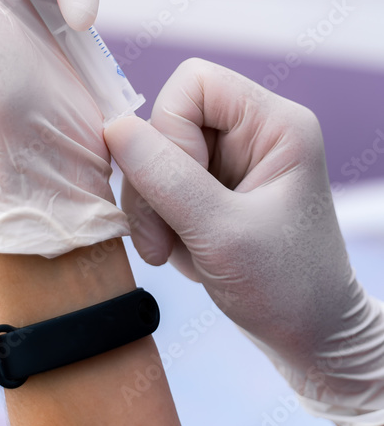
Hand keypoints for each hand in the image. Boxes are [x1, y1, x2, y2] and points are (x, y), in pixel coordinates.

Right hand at [104, 58, 383, 425]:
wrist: (312, 341)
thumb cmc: (289, 290)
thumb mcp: (223, 235)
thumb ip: (166, 179)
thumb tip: (114, 128)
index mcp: (275, 124)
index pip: (194, 84)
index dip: (169, 130)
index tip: (178, 191)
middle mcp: (254, 132)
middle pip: (167, 120)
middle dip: (153, 180)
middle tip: (161, 239)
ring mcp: (233, 159)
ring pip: (154, 153)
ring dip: (151, 205)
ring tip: (171, 250)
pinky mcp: (213, 187)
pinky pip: (159, 181)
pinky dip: (158, 217)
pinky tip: (181, 248)